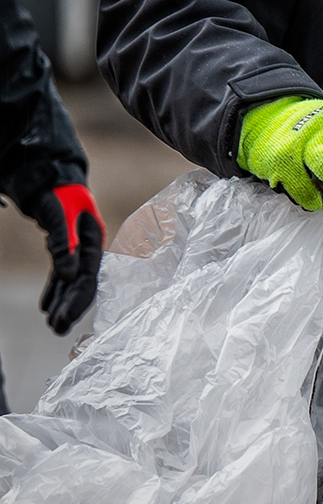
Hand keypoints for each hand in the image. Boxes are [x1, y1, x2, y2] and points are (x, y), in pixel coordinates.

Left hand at [31, 184, 102, 333]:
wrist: (49, 174)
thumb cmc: (57, 192)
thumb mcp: (58, 214)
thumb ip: (64, 243)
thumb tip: (68, 275)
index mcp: (94, 241)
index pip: (89, 277)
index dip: (79, 299)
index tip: (66, 318)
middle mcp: (89, 248)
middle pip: (82, 283)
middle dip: (71, 307)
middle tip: (57, 329)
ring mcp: (78, 249)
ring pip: (71, 282)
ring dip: (62, 302)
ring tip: (53, 324)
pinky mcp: (66, 249)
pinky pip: (61, 275)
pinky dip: (55, 290)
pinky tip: (47, 306)